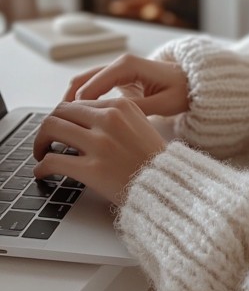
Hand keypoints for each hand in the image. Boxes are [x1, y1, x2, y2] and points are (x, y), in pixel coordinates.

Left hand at [33, 98, 165, 203]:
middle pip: (60, 112)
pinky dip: (41, 167)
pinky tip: (42, 173)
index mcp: (120, 107)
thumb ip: (113, 118)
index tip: (60, 129)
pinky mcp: (92, 169)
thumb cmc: (154, 161)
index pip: (77, 104)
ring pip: (51, 130)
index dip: (63, 117)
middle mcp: (108, 120)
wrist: (168, 187)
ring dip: (39, 143)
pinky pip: (53, 161)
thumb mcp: (139, 125)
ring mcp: (100, 144)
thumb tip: (81, 121)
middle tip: (45, 140)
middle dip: (47, 127)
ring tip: (40, 154)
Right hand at [64, 53, 188, 116]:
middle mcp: (119, 64)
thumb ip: (138, 109)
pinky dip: (83, 99)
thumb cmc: (181, 91)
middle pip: (83, 79)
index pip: (93, 84)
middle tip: (61, 123)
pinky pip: (94, 86)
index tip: (72, 123)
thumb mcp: (163, 103)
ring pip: (85, 82)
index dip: (80, 104)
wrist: (192, 82)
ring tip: (66, 122)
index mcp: (127, 66)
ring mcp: (117, 69)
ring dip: (73, 100)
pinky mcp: (118, 77)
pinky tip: (79, 117)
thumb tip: (113, 117)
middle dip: (69, 101)